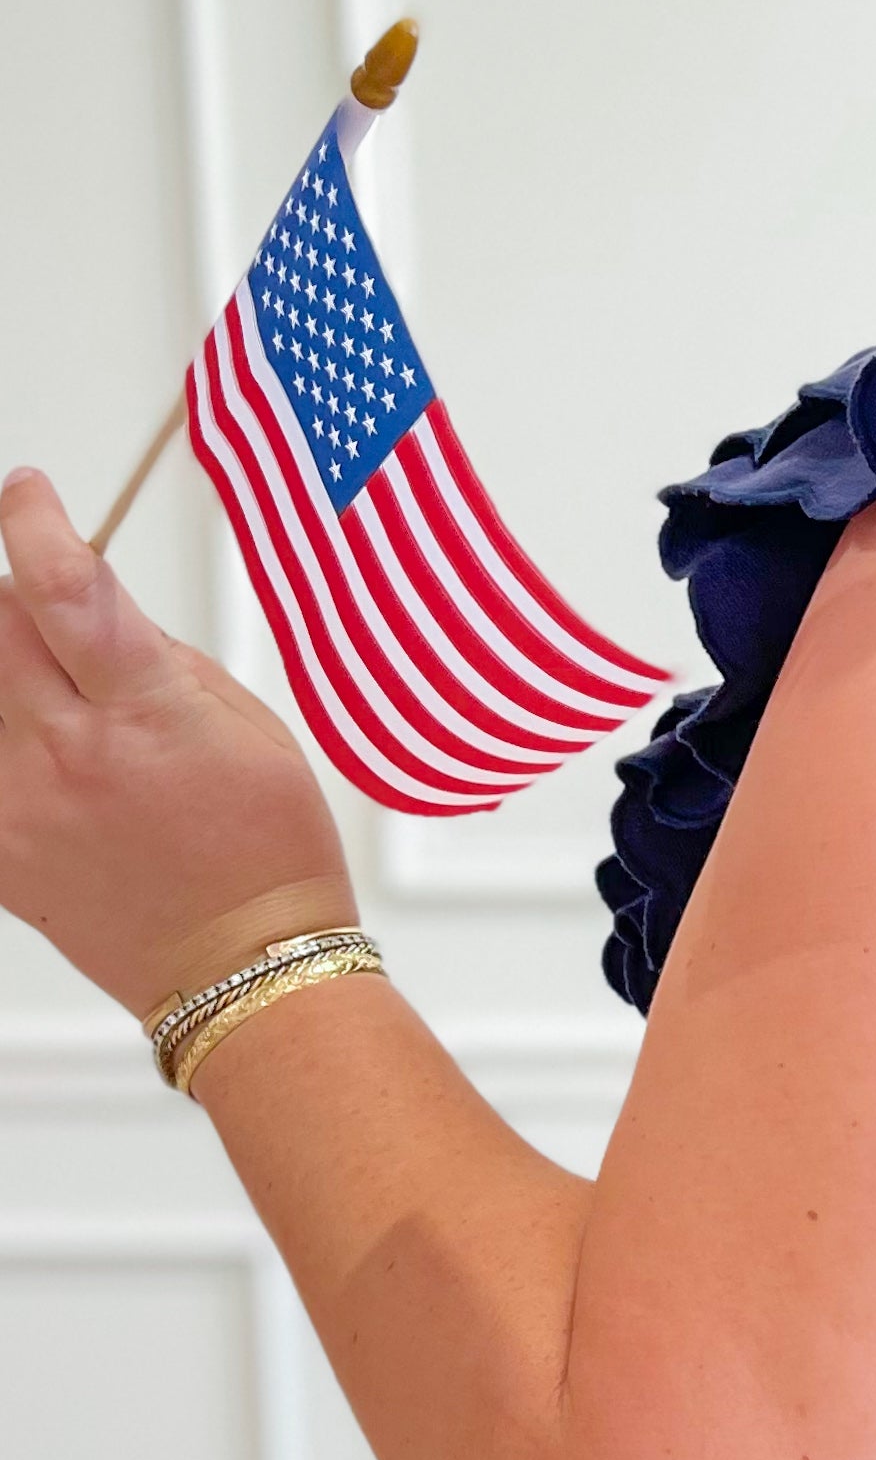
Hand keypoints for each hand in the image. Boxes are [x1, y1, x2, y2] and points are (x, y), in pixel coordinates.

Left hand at [0, 465, 354, 1018]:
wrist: (244, 966)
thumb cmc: (265, 850)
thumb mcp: (248, 723)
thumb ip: (156, 655)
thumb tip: (88, 607)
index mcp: (145, 713)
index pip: (60, 585)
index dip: (33, 521)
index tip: (26, 493)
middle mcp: (68, 754)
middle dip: (19, 601)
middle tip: (56, 623)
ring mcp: (19, 806)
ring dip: (10, 676)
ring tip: (60, 710)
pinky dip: (10, 742)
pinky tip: (51, 764)